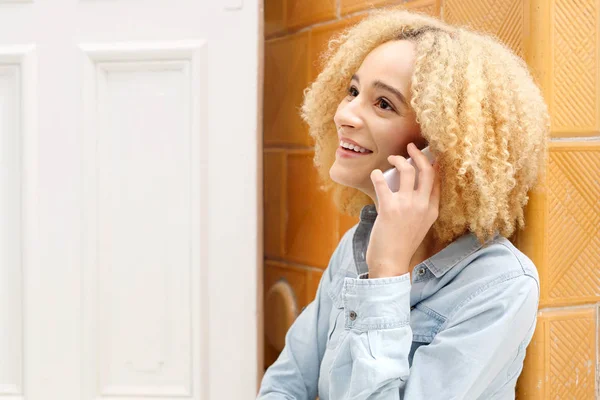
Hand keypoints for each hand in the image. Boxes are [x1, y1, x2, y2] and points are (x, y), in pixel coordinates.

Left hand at [366, 143, 440, 277]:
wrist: (390, 263)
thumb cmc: (401, 245)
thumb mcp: (419, 226)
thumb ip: (420, 208)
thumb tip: (411, 187)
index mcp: (432, 210)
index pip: (438, 180)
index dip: (435, 163)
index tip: (429, 154)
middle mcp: (423, 205)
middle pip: (427, 170)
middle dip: (419, 154)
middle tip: (410, 146)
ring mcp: (407, 206)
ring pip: (407, 171)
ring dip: (398, 160)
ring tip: (391, 158)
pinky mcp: (389, 208)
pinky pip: (383, 182)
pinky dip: (377, 175)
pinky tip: (375, 174)